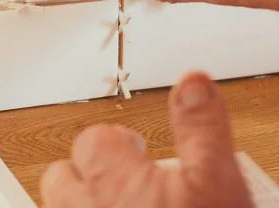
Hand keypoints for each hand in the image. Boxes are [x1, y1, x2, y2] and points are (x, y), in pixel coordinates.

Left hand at [40, 72, 252, 207]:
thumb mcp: (219, 185)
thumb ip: (202, 130)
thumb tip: (192, 83)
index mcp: (115, 183)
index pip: (94, 140)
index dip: (115, 140)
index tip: (132, 147)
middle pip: (59, 177)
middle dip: (83, 173)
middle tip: (113, 180)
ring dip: (74, 204)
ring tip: (104, 206)